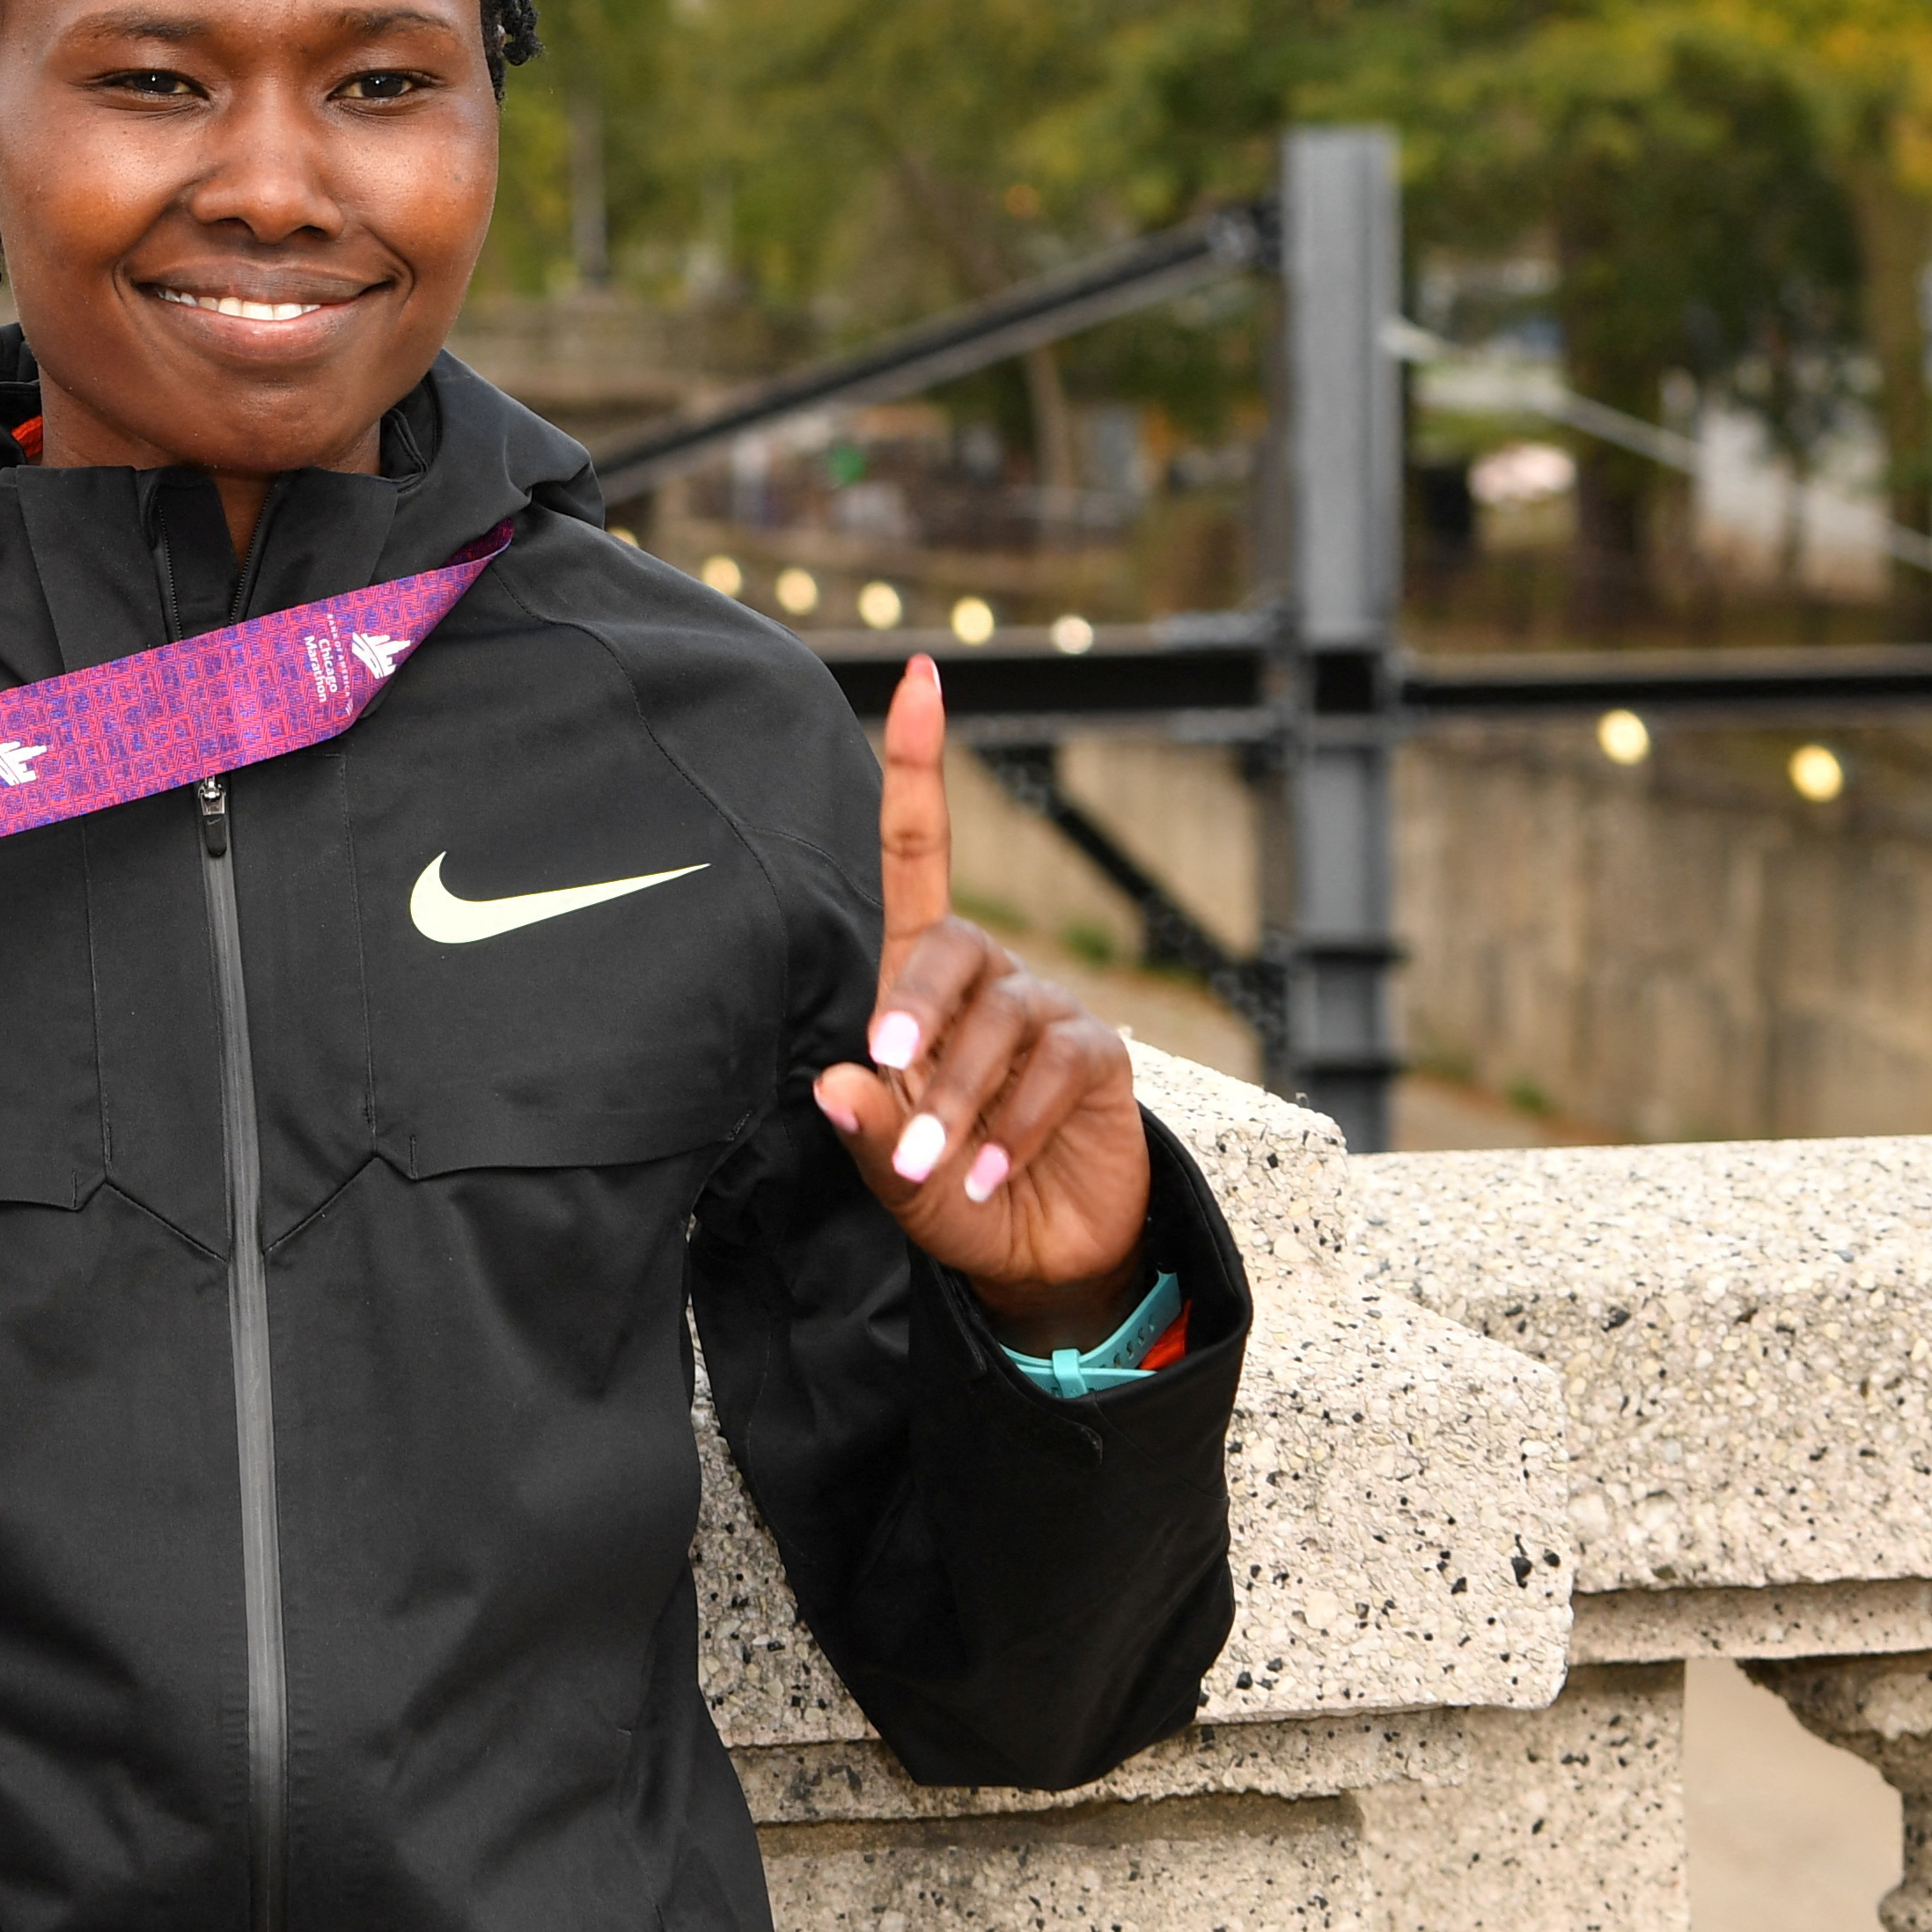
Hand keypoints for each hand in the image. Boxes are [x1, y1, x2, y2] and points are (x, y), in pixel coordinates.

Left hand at [811, 653, 1159, 1349]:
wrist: (1034, 1255)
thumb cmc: (945, 1191)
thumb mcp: (890, 1168)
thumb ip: (866, 1128)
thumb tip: (834, 1083)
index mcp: (919, 980)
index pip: (918, 851)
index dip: (918, 766)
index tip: (919, 677)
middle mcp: (986, 979)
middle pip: (952, 942)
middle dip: (916, 1007)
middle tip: (892, 1072)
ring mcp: (1047, 1012)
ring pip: (1003, 1019)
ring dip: (964, 1097)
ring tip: (942, 1165)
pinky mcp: (1098, 1056)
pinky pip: (1058, 1068)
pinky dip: (1016, 1126)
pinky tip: (988, 1175)